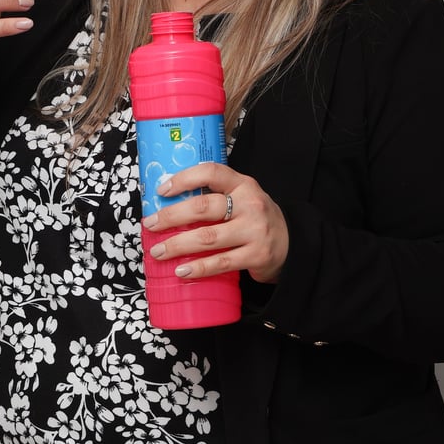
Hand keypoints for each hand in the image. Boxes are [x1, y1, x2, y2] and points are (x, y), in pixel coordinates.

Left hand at [142, 162, 288, 283]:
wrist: (292, 243)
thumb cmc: (254, 218)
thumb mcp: (241, 198)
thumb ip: (215, 196)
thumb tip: (169, 204)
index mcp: (243, 184)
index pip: (211, 172)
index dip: (184, 179)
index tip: (161, 190)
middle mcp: (249, 204)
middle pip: (203, 207)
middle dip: (171, 216)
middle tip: (150, 224)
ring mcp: (254, 230)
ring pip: (208, 237)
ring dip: (178, 245)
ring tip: (158, 251)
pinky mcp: (256, 255)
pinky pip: (221, 263)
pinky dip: (198, 268)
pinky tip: (181, 271)